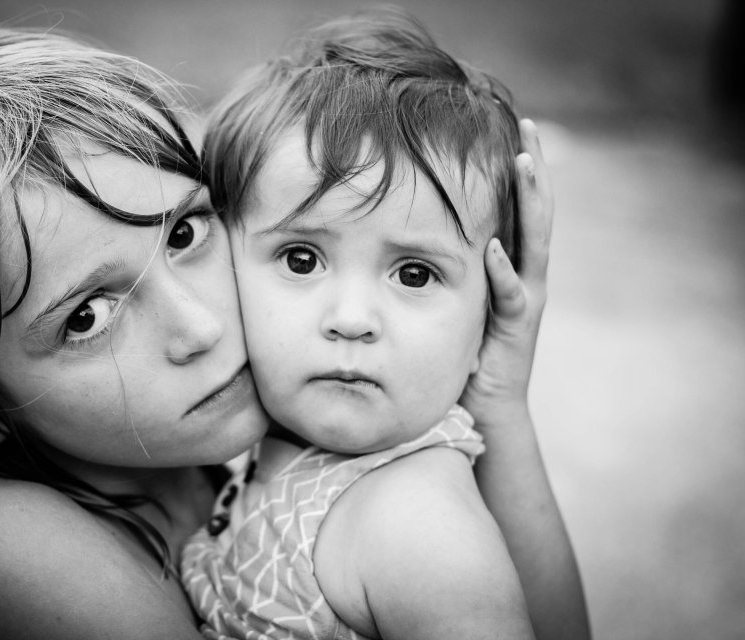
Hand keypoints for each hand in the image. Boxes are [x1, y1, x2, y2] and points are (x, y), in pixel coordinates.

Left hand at [460, 119, 552, 424]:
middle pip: (535, 214)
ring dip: (530, 202)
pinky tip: (492, 248)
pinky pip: (510, 296)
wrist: (487, 406)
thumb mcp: (456, 298)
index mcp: (509, 265)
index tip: (512, 131)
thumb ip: (446, 266)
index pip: (518, 209)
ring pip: (533, 243)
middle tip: (530, 127)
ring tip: (525, 162)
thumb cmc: (466, 351)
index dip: (518, 173)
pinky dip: (503, 272)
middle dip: (534, 170)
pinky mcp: (517, 328)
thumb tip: (404, 235)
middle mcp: (524, 276)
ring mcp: (525, 300)